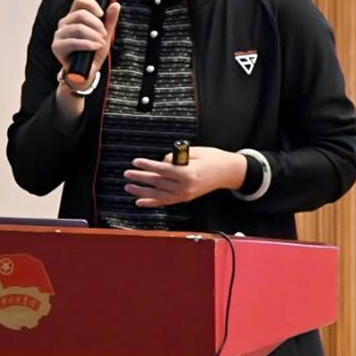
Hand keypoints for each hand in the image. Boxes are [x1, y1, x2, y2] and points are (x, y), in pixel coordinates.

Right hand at [51, 0, 120, 80]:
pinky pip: (73, 42)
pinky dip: (87, 44)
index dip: (92, 4)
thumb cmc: (92, 52)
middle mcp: (64, 23)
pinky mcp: (57, 47)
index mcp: (74, 17)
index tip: (102, 14)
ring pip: (78, 28)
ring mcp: (59, 35)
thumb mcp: (104, 35)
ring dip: (93, 35)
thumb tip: (116, 5)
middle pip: (80, 14)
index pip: (79, 1)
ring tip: (100, 43)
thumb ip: (110, 20)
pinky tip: (95, 47)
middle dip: (96, 24)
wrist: (85, 73)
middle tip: (104, 34)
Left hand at [125, 146, 246, 207]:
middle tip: (127, 173)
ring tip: (128, 187)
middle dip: (141, 178)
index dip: (148, 165)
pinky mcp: (185, 198)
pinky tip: (140, 202)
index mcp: (188, 173)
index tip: (136, 161)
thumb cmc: (212, 158)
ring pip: (159, 195)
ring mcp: (185, 195)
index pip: (163, 170)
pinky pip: (165, 202)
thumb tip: (161, 162)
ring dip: (142, 192)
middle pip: (158, 182)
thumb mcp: (194, 152)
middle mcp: (185, 187)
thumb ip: (176, 158)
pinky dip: (152, 202)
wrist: (227, 172)